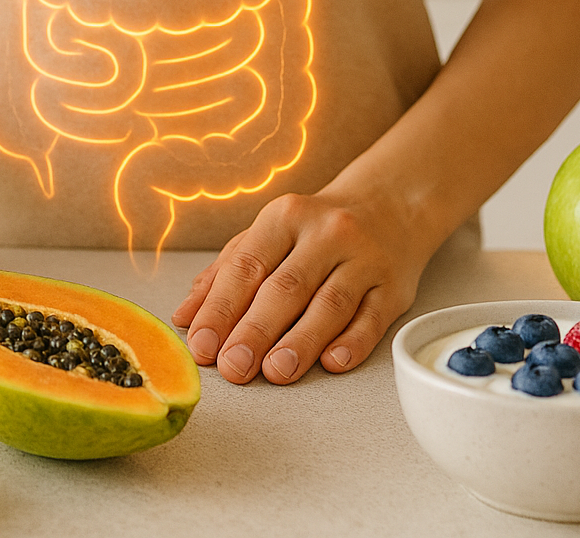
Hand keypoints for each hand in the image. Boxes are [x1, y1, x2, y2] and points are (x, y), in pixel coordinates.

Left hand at [170, 188, 430, 384]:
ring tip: (275, 372)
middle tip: (233, 367)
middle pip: (285, 288)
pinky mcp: (395, 287)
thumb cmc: (314, 230)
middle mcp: (326, 233)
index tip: (202, 346)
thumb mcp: (266, 236)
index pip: (246, 266)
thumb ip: (224, 275)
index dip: (221, 308)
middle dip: (255, 331)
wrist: (391, 206)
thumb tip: (184, 319)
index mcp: (284, 217)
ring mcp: (364, 259)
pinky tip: (332, 363)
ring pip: (329, 305)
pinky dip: (352, 342)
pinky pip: (373, 318)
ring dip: (301, 342)